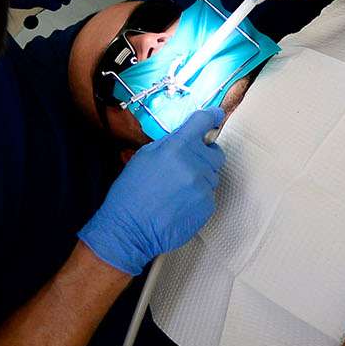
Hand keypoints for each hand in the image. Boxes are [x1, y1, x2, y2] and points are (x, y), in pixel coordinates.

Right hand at [77, 109, 224, 274]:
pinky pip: (209, 195)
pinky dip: (198, 197)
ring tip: (177, 189)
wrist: (129, 230)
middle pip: (216, 152)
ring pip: (212, 175)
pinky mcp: (207, 206)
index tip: (216, 115)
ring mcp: (202, 187)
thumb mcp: (143, 157)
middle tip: (188, 164)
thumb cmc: (130, 193)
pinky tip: (179, 204)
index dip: (212, 116)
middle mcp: (194, 164)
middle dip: (205, 155)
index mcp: (177, 147)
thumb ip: (169, 143)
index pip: (203, 121)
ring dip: (200, 177)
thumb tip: (186, 136)